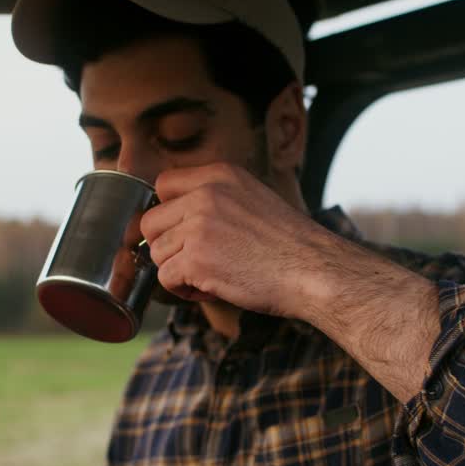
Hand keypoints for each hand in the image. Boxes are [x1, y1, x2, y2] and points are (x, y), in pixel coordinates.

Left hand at [139, 163, 332, 317]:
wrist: (313, 270)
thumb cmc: (289, 244)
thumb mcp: (253, 198)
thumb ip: (215, 199)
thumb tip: (177, 219)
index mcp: (220, 175)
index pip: (163, 184)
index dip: (167, 213)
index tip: (181, 231)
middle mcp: (205, 195)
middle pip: (151, 221)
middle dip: (166, 246)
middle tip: (193, 260)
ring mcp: (198, 226)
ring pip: (156, 252)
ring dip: (177, 270)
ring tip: (208, 276)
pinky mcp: (196, 259)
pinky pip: (165, 278)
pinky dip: (182, 290)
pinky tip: (209, 289)